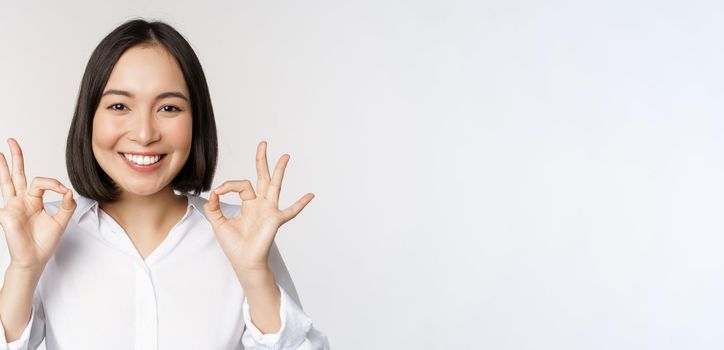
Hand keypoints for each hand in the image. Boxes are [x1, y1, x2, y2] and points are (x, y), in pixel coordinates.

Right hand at [0, 138, 76, 271]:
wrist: (35, 259)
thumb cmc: (45, 241)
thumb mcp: (61, 220)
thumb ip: (67, 205)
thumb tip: (68, 190)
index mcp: (34, 200)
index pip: (41, 182)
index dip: (54, 183)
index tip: (62, 191)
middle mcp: (21, 200)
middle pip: (17, 174)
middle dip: (16, 157)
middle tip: (12, 140)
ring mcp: (12, 206)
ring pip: (6, 182)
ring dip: (3, 167)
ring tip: (0, 152)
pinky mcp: (6, 214)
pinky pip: (5, 199)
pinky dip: (3, 186)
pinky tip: (1, 185)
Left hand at [203, 140, 314, 272]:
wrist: (243, 262)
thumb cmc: (233, 245)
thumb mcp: (218, 223)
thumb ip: (213, 206)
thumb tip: (213, 192)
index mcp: (249, 204)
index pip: (241, 185)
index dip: (228, 185)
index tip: (218, 192)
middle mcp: (261, 204)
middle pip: (262, 177)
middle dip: (262, 160)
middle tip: (263, 143)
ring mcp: (269, 210)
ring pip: (275, 185)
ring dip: (280, 170)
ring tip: (285, 156)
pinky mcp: (275, 220)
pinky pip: (290, 211)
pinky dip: (301, 203)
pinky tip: (310, 195)